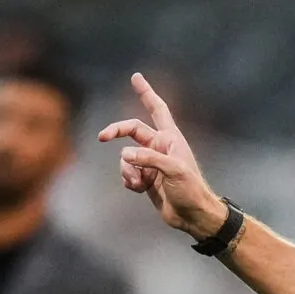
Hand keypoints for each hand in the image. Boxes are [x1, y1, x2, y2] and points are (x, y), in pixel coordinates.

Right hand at [98, 73, 227, 239]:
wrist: (193, 216)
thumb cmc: (191, 190)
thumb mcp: (174, 171)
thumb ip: (148, 159)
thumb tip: (124, 155)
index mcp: (171, 138)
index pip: (157, 109)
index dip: (146, 93)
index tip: (136, 77)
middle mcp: (159, 147)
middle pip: (131, 130)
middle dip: (116, 132)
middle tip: (101, 137)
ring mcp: (151, 163)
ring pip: (126, 157)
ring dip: (127, 170)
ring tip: (140, 183)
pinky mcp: (145, 179)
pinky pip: (127, 174)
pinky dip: (129, 181)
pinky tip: (140, 190)